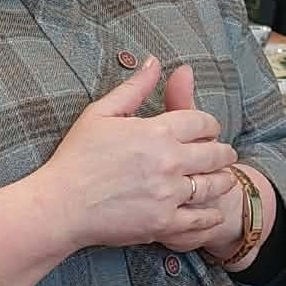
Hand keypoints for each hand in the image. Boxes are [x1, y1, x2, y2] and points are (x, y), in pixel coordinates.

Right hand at [36, 57, 239, 253]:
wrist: (59, 206)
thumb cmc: (76, 157)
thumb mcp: (100, 113)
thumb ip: (133, 88)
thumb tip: (154, 62)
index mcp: (156, 132)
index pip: (202, 122)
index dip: (210, 125)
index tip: (209, 130)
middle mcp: (169, 161)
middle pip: (215, 153)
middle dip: (224, 152)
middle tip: (226, 154)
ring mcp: (169, 194)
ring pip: (214, 185)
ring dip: (223, 180)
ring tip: (224, 178)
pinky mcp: (165, 223)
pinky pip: (202, 219)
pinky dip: (212, 214)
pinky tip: (213, 209)